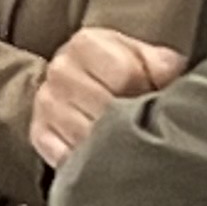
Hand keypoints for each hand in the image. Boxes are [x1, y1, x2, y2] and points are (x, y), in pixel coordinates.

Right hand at [32, 29, 185, 170]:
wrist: (91, 88)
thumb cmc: (128, 74)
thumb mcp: (150, 60)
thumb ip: (162, 64)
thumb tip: (167, 76)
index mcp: (87, 44)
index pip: (125, 74)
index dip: (147, 90)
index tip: (154, 96)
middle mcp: (61, 70)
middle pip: (106, 108)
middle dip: (131, 121)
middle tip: (144, 125)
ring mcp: (47, 103)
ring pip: (87, 136)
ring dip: (112, 145)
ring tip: (127, 142)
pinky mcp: (39, 134)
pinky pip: (68, 156)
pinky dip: (88, 161)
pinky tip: (103, 155)